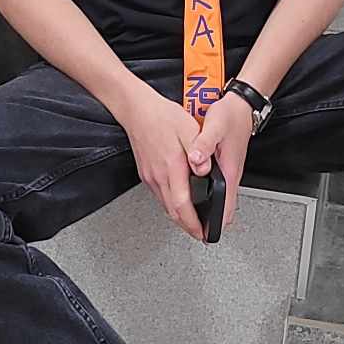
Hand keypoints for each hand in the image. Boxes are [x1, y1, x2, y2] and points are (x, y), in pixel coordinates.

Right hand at [119, 82, 204, 237]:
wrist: (137, 110)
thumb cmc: (161, 116)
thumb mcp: (188, 129)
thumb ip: (199, 151)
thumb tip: (206, 171)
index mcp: (171, 167)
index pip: (182, 205)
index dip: (192, 223)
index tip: (201, 232)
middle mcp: (158, 176)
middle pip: (172, 212)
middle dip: (187, 226)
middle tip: (199, 233)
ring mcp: (150, 176)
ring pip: (165, 205)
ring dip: (178, 217)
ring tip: (191, 221)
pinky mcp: (145, 173)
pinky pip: (159, 195)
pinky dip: (171, 204)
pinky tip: (178, 201)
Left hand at [184, 91, 253, 229]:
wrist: (241, 106)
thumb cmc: (231, 116)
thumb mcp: (215, 127)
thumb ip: (204, 144)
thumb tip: (195, 160)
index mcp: (229, 171)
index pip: (226, 206)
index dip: (216, 224)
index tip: (205, 235)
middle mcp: (230, 175)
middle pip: (222, 208)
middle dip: (207, 221)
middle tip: (192, 231)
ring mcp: (227, 172)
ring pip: (218, 199)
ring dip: (205, 210)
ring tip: (189, 219)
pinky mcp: (223, 167)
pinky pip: (214, 189)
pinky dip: (203, 196)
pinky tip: (192, 196)